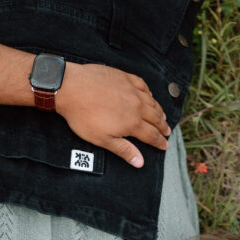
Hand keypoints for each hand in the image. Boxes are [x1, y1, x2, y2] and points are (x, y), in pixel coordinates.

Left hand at [56, 62, 170, 167]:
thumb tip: (140, 162)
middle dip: (162, 126)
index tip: (165, 145)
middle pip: (155, 118)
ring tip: (162, 116)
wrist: (71, 88)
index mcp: (132, 123)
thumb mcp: (103, 140)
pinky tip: (149, 95)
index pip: (151, 135)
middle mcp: (136, 105)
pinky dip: (149, 93)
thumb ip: (124, 150)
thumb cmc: (83, 116)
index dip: (159, 142)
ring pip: (151, 101)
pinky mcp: (124, 77)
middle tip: (167, 131)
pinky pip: (142, 85)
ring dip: (159, 111)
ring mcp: (131, 89)